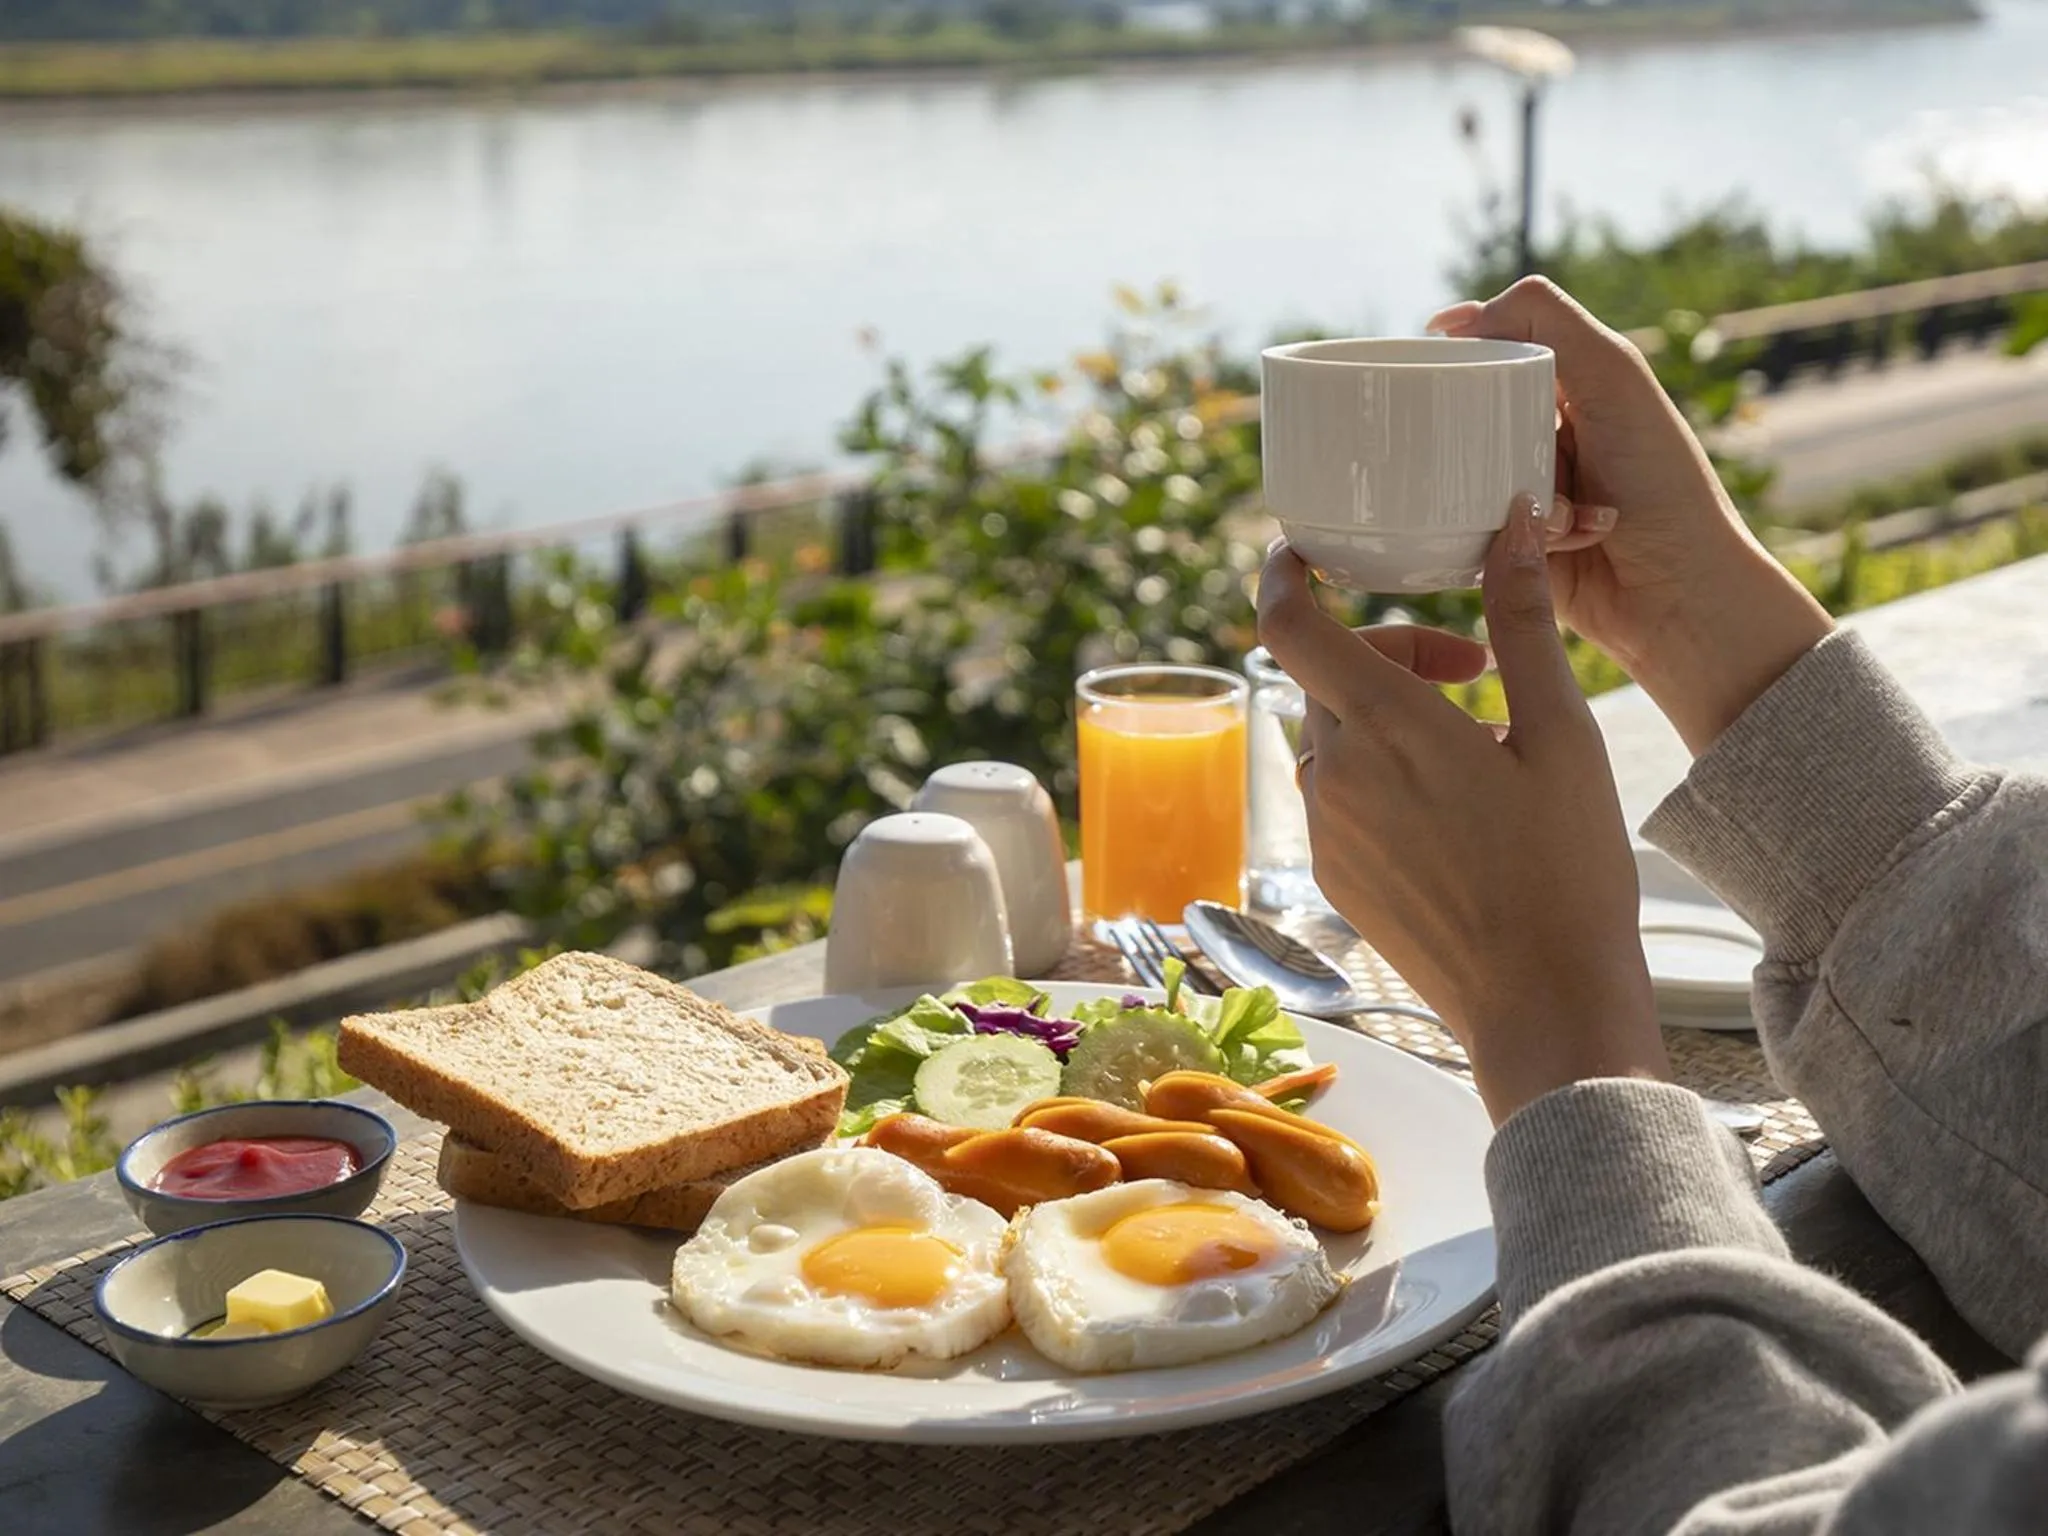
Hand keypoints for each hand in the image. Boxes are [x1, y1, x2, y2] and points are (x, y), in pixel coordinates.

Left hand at [1259, 496, 1666, 1124]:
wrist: (1544, 1006)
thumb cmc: (1567, 871)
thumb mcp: (1561, 734)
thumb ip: (1522, 622)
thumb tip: (1515, 523)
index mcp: (1386, 728)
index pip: (1288, 624)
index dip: (1280, 575)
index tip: (1304, 550)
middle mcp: (1335, 775)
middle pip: (1327, 675)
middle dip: (1388, 653)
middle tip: (1472, 670)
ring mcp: (1326, 831)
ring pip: (1333, 737)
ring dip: (1385, 718)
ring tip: (1475, 748)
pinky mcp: (1332, 876)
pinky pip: (1339, 797)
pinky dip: (1380, 777)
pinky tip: (1452, 810)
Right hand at [1430, 278, 1832, 753]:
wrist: (1679, 593)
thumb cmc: (1660, 482)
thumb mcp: (1612, 375)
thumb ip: (1545, 318)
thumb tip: (1454, 319)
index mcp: (1576, 383)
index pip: (1498, 343)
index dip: (1466, 348)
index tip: (1433, 359)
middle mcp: (1548, 431)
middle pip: (1469, 410)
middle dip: (1483, 434)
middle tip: (1516, 457)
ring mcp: (1527, 488)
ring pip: (1466, 473)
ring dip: (1511, 491)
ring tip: (1564, 514)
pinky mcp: (1509, 545)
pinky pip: (1470, 529)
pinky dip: (1512, 535)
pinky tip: (1561, 547)